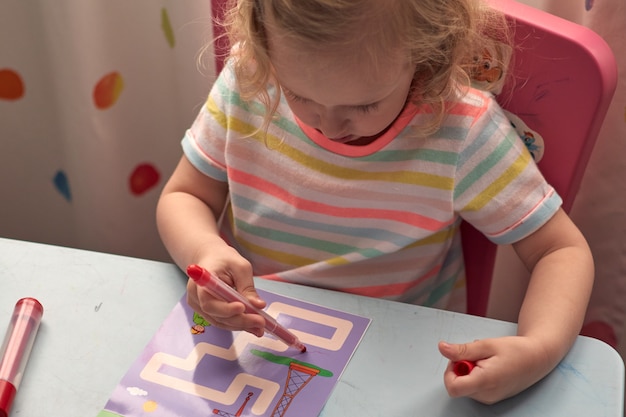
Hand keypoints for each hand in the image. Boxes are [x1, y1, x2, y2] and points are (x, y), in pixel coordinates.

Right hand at [186, 245, 266, 336]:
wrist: (212, 258)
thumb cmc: (225, 259)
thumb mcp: (241, 267)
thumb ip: (248, 287)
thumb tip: (259, 305)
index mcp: (201, 279)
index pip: (209, 301)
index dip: (225, 308)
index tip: (243, 307)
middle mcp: (195, 295)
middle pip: (216, 315)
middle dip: (240, 320)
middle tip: (260, 322)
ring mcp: (199, 305)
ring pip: (220, 321)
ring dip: (241, 325)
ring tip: (260, 327)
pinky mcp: (206, 311)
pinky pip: (221, 321)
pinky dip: (237, 324)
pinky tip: (253, 326)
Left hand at [438, 336, 552, 403]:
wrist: (537, 359)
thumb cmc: (516, 351)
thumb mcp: (487, 345)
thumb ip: (462, 349)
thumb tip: (442, 348)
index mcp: (484, 381)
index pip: (452, 387)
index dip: (449, 371)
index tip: (458, 358)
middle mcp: (486, 395)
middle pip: (457, 385)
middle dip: (460, 367)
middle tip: (476, 355)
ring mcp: (489, 398)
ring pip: (465, 385)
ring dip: (468, 370)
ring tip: (485, 359)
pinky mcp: (491, 397)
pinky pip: (474, 387)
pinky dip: (475, 375)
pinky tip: (488, 365)